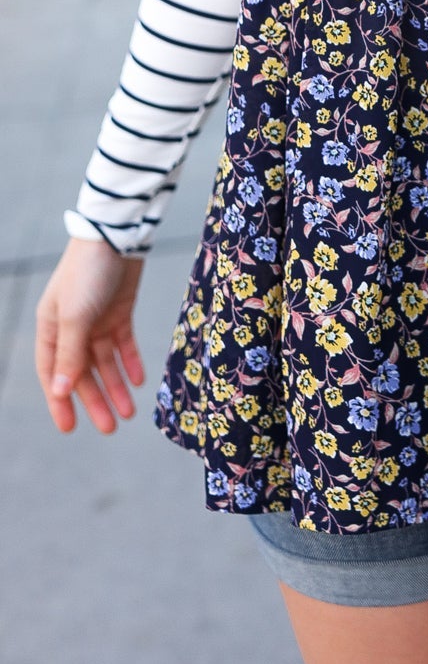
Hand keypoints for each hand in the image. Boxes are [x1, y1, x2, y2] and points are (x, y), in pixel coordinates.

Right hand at [35, 237, 145, 434]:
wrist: (117, 235)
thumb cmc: (87, 272)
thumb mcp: (76, 315)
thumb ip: (70, 353)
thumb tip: (61, 390)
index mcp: (51, 328)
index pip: (53, 374)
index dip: (60, 402)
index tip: (70, 428)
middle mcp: (72, 328)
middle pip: (83, 373)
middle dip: (95, 400)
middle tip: (110, 428)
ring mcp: (97, 321)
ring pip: (106, 363)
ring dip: (116, 387)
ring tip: (128, 413)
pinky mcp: (120, 312)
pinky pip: (124, 344)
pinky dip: (131, 362)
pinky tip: (139, 381)